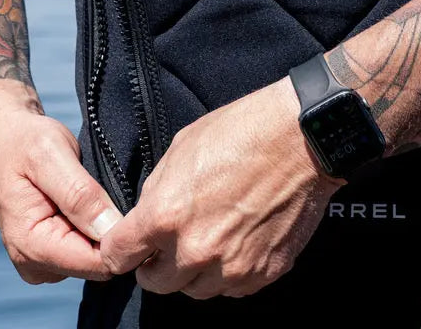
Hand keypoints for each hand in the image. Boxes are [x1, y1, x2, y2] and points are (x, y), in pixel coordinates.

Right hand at [0, 81, 122, 284]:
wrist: (5, 138)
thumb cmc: (25, 141)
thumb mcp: (51, 156)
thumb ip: (79, 194)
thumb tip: (111, 229)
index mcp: (30, 245)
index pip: (95, 263)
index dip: (122, 239)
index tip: (139, 208)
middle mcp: (34, 264)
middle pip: (98, 264)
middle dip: (116, 234)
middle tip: (123, 192)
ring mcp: (44, 261)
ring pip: (97, 258)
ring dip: (107, 228)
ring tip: (105, 193)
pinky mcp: (53, 253)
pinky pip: (89, 248)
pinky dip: (99, 227)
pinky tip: (96, 202)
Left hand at [100, 75, 343, 298]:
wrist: (302, 138)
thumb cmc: (243, 130)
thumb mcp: (182, 146)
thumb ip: (157, 190)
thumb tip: (146, 217)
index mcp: (165, 216)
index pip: (117, 256)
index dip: (117, 251)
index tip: (124, 250)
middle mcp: (194, 250)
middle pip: (155, 283)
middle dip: (156, 264)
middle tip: (171, 240)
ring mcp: (231, 267)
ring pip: (195, 289)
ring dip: (194, 270)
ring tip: (211, 235)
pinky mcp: (263, 273)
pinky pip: (232, 287)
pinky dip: (230, 271)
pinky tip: (239, 239)